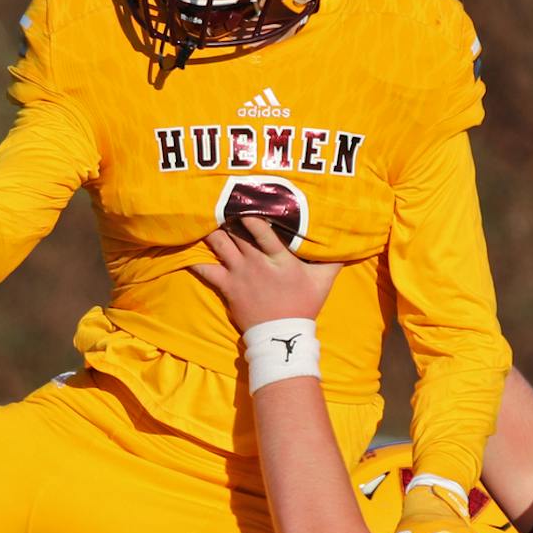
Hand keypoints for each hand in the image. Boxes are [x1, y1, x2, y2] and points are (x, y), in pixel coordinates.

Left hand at [192, 213, 342, 329]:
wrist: (280, 335)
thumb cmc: (303, 306)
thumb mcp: (323, 281)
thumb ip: (333, 259)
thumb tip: (348, 241)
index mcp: (279, 257)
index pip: (260, 227)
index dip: (250, 211)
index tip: (243, 197)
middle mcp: (256, 261)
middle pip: (237, 232)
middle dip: (227, 216)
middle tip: (219, 200)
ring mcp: (239, 273)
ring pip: (220, 244)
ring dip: (212, 231)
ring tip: (203, 216)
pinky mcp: (226, 287)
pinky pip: (206, 270)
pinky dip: (195, 259)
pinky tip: (185, 247)